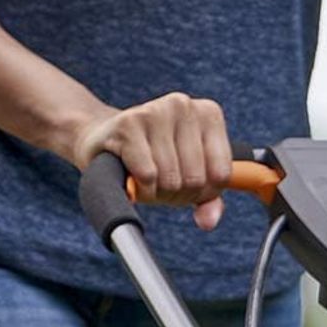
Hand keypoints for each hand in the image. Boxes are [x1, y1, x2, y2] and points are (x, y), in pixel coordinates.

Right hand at [70, 94, 232, 230]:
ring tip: (146, 177)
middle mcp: (183, 105)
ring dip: (157, 192)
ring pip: (171, 179)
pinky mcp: (128, 123)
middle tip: (162, 181)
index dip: (203, 192)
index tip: (187, 182)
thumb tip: (209, 221)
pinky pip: (148, 176)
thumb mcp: (189, 179)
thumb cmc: (155, 160)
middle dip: (178, 193)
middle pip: (196, 179)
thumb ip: (209, 201)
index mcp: (209, 114)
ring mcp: (155, 110)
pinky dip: (141, 188)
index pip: (222, 175)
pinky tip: (133, 175)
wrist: (105, 143)